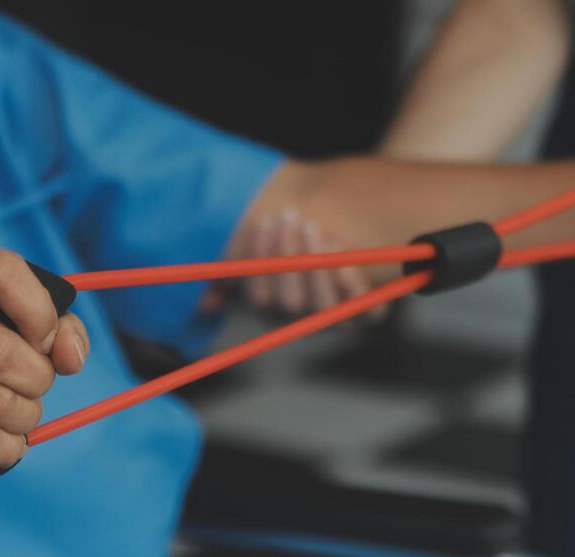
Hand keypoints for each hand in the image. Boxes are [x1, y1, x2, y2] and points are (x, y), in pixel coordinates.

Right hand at [0, 249, 88, 478]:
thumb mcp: (11, 330)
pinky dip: (7, 448)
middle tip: (27, 387)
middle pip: (7, 354)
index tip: (43, 340)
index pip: (3, 272)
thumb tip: (71, 356)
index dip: (40, 313)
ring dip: (23, 419)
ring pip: (1, 405)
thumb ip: (59, 331)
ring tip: (6, 415)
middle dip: (38, 381)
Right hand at [224, 208, 382, 322]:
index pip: (261, 297)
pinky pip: (362, 307)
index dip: (260, 261)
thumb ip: (232, 277)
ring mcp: (338, 318)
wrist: (350, 240)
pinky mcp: (369, 311)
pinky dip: (350, 281)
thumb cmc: (297, 249)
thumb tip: (204, 307)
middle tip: (287, 218)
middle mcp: (305, 321)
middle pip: (291, 302)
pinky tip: (338, 248)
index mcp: (277, 311)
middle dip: (287, 257)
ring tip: (310, 227)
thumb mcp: (264, 260)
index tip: (261, 222)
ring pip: (324, 304)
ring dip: (315, 264)